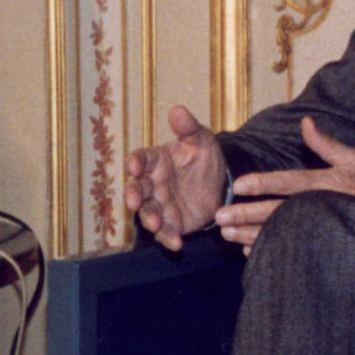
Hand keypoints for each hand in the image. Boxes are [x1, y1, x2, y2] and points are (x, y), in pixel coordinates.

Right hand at [122, 105, 230, 251]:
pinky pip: (166, 232)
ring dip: (148, 218)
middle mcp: (153, 183)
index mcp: (156, 161)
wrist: (222, 184)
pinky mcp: (172, 223)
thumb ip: (188, 127)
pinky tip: (176, 244)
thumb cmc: (204, 158)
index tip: (134, 166)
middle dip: (133, 195)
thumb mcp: (201, 140)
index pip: (140, 159)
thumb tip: (177, 109)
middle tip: (134, 200)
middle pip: (137, 189)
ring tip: (155, 223)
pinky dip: (168, 238)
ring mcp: (161, 204)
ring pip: (147, 212)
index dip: (134, 163)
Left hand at [214, 116, 354, 247]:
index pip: (290, 182)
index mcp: (328, 183)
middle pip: (278, 212)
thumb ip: (326, 144)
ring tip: (226, 234)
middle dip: (247, 214)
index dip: (264, 183)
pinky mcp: (324, 245)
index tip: (240, 185)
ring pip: (281, 234)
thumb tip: (305, 122)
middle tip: (219, 216)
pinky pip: (292, 250)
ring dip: (251, 235)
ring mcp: (322, 229)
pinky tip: (248, 250)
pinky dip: (270, 250)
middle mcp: (322, 207)